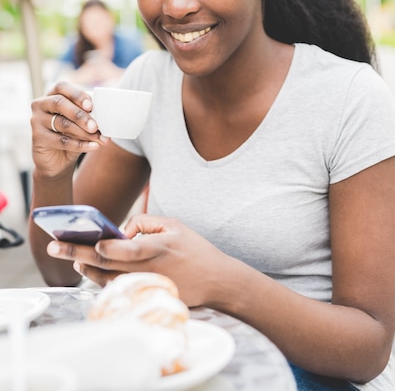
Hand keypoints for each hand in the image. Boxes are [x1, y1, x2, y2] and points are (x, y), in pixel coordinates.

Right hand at [31, 81, 108, 177]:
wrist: (58, 159)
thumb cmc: (72, 134)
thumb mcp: (81, 122)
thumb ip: (89, 114)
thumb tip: (106, 115)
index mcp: (52, 94)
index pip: (62, 87)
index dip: (77, 94)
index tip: (91, 105)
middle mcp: (41, 104)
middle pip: (59, 103)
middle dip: (80, 115)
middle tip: (95, 126)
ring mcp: (36, 120)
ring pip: (62, 123)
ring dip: (84, 132)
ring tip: (100, 139)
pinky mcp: (37, 137)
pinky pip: (61, 140)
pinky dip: (80, 144)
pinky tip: (93, 146)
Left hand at [46, 214, 230, 306]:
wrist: (215, 279)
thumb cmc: (193, 248)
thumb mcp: (173, 224)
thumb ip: (144, 223)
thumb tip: (119, 232)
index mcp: (158, 248)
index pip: (128, 250)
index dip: (108, 248)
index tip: (93, 244)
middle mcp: (149, 268)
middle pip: (108, 264)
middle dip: (79, 254)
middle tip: (55, 247)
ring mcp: (147, 285)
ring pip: (108, 278)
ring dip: (87, 268)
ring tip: (72, 257)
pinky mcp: (147, 295)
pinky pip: (118, 287)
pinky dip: (102, 278)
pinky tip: (90, 269)